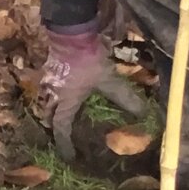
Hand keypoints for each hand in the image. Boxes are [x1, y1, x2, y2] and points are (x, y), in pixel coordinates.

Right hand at [36, 19, 148, 160]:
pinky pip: (48, 90)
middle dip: (55, 128)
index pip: (61, 128)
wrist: (71, 33)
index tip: (70, 156)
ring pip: (45, 102)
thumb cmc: (88, 61)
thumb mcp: (110, 81)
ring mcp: (48, 81)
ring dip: (52, 111)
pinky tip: (64, 93)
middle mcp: (52, 94)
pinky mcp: (49, 69)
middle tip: (65, 136)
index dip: (65, 144)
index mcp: (65, 102)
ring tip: (63, 116)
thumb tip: (143, 114)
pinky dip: (54, 97)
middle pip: (48, 117)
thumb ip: (125, 98)